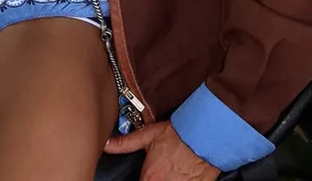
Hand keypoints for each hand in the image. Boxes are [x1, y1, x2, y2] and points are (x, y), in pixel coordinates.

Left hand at [104, 121, 219, 180]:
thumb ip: (126, 142)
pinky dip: (179, 180)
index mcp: (150, 178)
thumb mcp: (149, 135)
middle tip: (160, 171)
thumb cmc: (178, 135)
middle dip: (154, 179)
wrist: (204, 136)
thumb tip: (107, 144)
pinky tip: (180, 174)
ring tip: (171, 171)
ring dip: (167, 178)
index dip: (143, 179)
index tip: (146, 175)